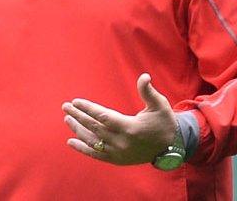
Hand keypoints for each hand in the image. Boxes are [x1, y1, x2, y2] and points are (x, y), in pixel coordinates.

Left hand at [61, 73, 176, 164]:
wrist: (171, 147)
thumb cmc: (164, 122)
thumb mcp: (160, 105)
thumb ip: (148, 91)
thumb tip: (144, 76)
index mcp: (130, 127)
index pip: (103, 117)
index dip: (88, 109)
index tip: (76, 101)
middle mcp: (121, 142)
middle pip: (94, 127)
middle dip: (78, 116)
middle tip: (65, 107)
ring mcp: (118, 153)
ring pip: (92, 141)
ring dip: (78, 130)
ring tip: (67, 119)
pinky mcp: (117, 159)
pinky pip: (96, 155)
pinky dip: (83, 148)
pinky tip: (71, 141)